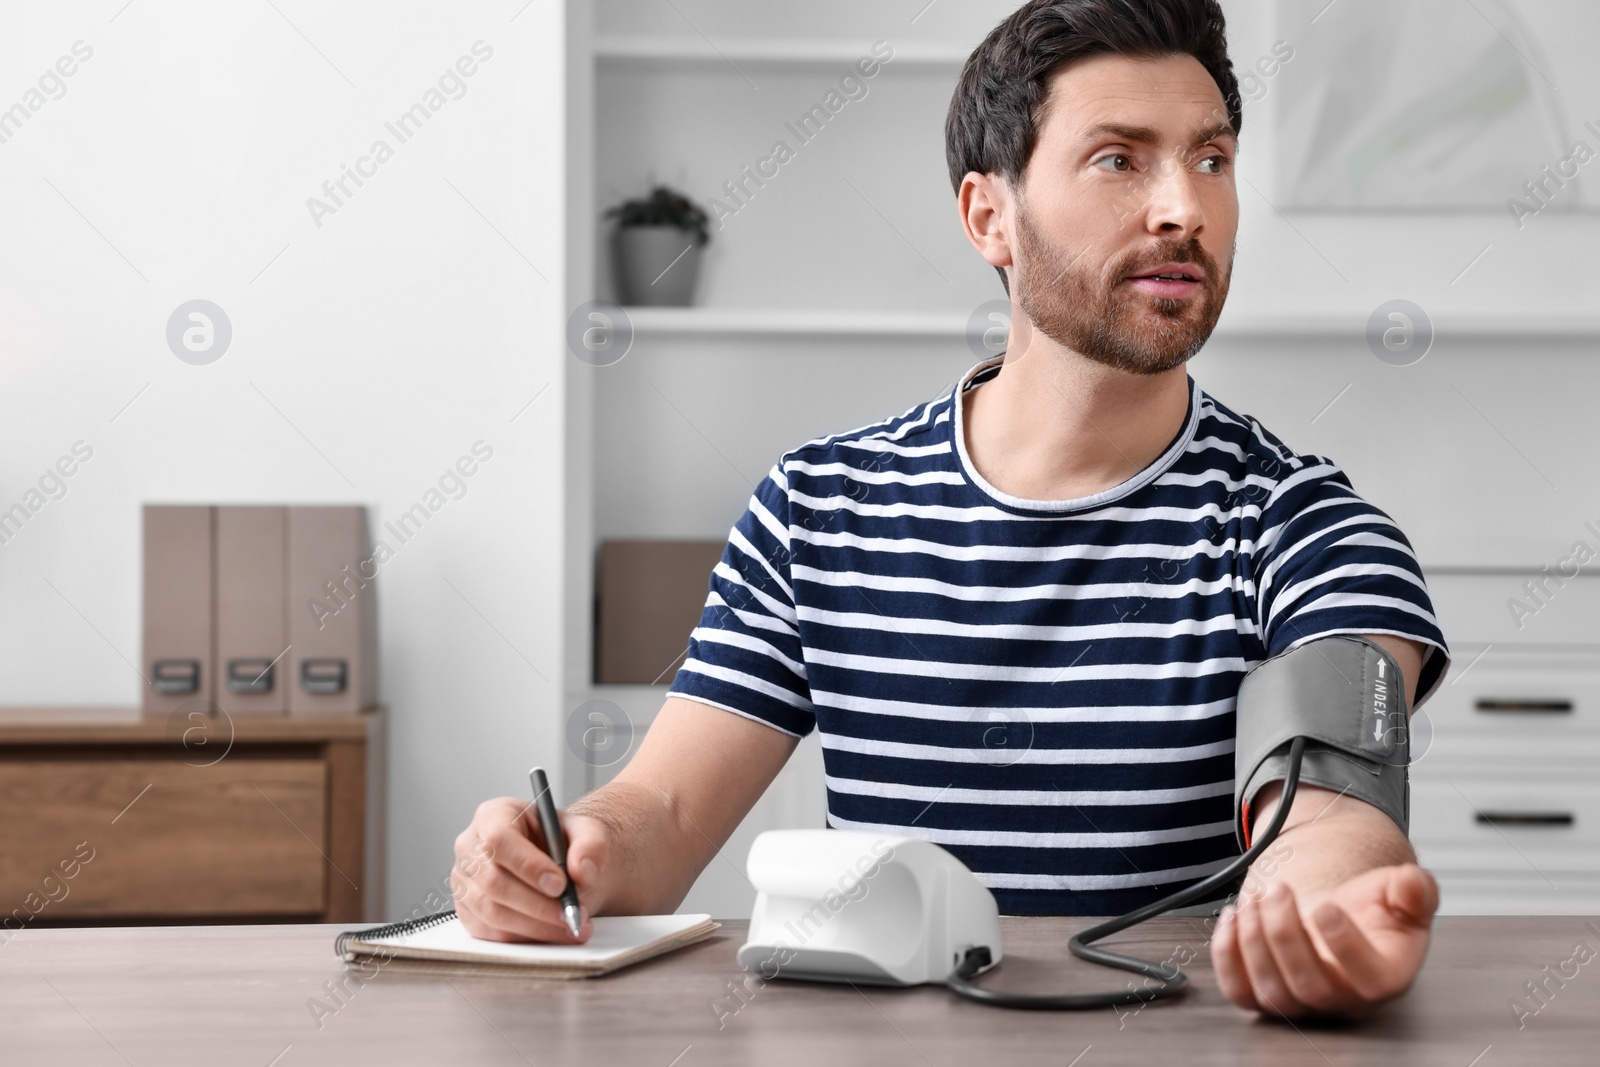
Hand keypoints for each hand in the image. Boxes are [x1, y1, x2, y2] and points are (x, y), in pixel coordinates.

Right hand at [451, 796, 610, 943]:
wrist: (556, 864)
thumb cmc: (563, 842)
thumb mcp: (586, 830)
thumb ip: (591, 844)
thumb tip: (583, 871)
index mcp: (493, 815)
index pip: (499, 840)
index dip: (527, 865)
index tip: (560, 884)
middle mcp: (470, 847)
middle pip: (494, 882)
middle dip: (538, 905)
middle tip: (573, 913)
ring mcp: (463, 881)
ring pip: (492, 912)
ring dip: (536, 926)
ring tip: (572, 925)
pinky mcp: (467, 911)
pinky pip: (491, 932)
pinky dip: (526, 937)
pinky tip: (553, 932)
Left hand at [1211, 863, 1438, 1017]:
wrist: (1341, 919)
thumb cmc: (1374, 913)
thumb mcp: (1402, 895)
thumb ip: (1414, 889)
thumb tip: (1413, 881)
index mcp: (1384, 979)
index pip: (1369, 980)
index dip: (1344, 944)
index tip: (1326, 905)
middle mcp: (1343, 1001)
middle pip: (1309, 986)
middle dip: (1285, 932)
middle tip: (1277, 890)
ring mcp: (1301, 1004)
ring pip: (1271, 992)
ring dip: (1253, 940)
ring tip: (1254, 898)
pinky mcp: (1265, 996)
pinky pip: (1239, 992)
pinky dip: (1226, 956)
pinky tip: (1232, 917)